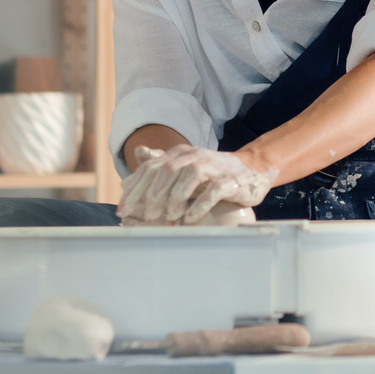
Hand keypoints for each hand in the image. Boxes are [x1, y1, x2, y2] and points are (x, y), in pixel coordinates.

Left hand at [119, 145, 274, 224]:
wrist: (252, 170)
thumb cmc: (213, 173)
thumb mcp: (185, 166)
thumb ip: (160, 165)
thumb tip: (133, 164)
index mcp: (180, 154)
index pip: (151, 167)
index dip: (134, 188)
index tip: (122, 209)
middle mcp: (194, 157)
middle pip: (166, 170)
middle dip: (151, 195)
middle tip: (145, 216)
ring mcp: (213, 167)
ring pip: (188, 177)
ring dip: (175, 199)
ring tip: (169, 219)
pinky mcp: (230, 181)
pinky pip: (213, 191)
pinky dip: (199, 205)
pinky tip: (190, 218)